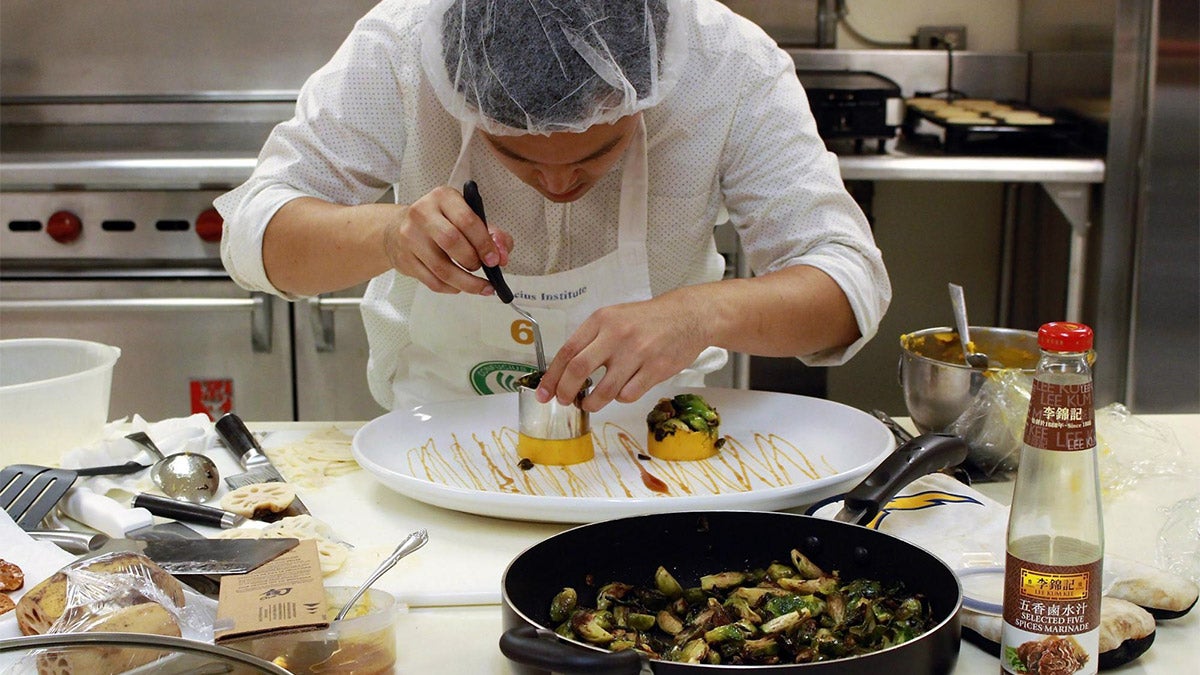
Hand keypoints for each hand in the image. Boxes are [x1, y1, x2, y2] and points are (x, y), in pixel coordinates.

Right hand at [382, 186, 512, 293]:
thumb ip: (492, 234)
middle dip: (473, 261)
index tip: (494, 259)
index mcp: (443, 197)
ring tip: (481, 286)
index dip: (484, 243)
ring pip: (442, 268)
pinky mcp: (406, 260)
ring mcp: (411, 238)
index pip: (467, 220)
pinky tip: (460, 286)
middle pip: (452, 242)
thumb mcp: (467, 216)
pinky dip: (452, 288)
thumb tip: (502, 254)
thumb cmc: (439, 222)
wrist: (397, 228)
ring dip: (466, 282)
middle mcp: (423, 214)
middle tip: (483, 268)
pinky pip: (433, 281)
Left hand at [536, 292, 710, 411]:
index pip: (567, 351)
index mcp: (602, 320)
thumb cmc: (647, 320)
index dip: (552, 376)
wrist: (688, 316)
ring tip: (590, 403)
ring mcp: (637, 353)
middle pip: (579, 370)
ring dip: (592, 402)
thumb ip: (592, 339)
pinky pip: (628, 394)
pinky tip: (622, 390)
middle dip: (566, 392)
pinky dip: (620, 398)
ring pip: (604, 390)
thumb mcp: (614, 317)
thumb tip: (565, 370)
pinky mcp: (656, 369)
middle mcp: (617, 335)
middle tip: (564, 401)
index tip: (545, 393)